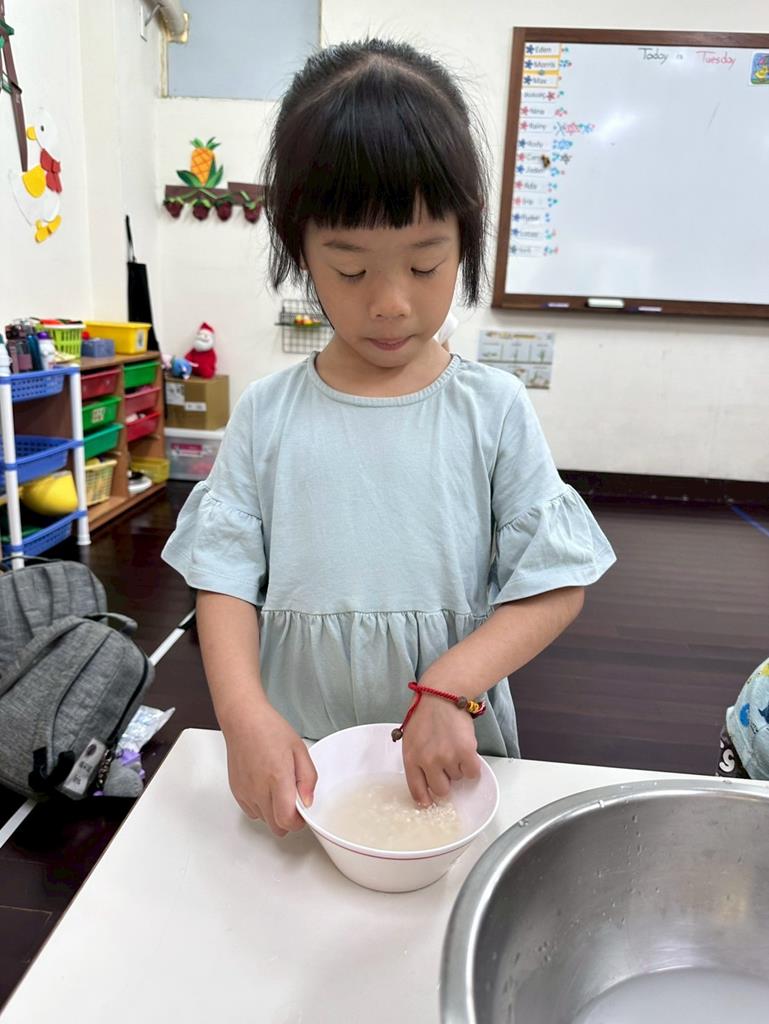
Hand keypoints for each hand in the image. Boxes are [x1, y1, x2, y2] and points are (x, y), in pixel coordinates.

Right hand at [222, 703, 316, 836]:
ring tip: (278, 789)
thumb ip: (308, 778)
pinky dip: (261, 807)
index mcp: (278, 778)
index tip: (303, 812)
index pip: (287, 820)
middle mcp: (259, 789)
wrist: (244, 720)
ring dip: (274, 813)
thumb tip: (308, 802)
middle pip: (276, 827)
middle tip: (293, 801)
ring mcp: (245, 792)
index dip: (299, 822)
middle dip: (288, 820)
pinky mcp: (237, 791)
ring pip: (264, 820)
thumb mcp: (300, 750)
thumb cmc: (270, 730)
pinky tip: (266, 788)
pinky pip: (251, 811)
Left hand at [401, 692, 480, 806]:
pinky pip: (472, 773)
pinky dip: (472, 766)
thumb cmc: (426, 712)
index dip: (425, 799)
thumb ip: (415, 758)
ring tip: (454, 746)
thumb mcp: (410, 737)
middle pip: (441, 790)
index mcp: (410, 757)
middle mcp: (427, 761)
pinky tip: (467, 752)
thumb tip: (424, 778)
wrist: (442, 694)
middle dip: (446, 780)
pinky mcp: (465, 752)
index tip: (429, 802)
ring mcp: (446, 757)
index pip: (416, 790)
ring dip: (458, 767)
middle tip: (447, 764)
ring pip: (458, 779)